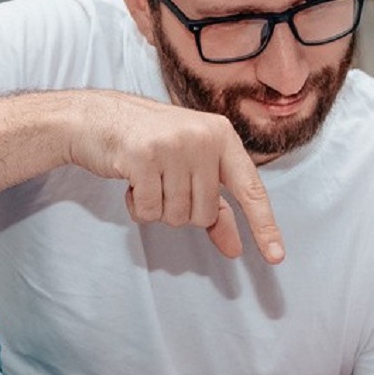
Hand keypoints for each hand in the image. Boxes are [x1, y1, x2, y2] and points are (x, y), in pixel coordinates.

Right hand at [68, 91, 284, 263]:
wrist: (97, 118)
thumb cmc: (149, 143)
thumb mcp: (190, 165)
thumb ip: (216, 206)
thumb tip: (236, 247)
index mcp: (222, 135)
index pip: (251, 189)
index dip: (264, 225)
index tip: (275, 256)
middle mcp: (203, 137)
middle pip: (206, 213)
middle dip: (182, 211)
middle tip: (164, 184)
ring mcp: (173, 146)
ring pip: (178, 216)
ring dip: (159, 209)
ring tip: (147, 179)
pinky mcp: (143, 157)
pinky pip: (149, 212)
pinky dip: (138, 208)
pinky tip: (131, 183)